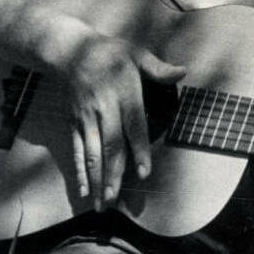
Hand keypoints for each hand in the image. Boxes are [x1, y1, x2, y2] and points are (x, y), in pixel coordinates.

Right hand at [57, 30, 185, 207]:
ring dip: (96, 179)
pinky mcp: (74, 123)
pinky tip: (84, 190)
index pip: (132, 125)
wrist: (70, 51)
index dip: (138, 149)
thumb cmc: (110, 53)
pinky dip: (79, 171)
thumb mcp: (136, 53)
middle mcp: (103, 108)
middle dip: (113, 173)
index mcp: (122, 93)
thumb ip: (158, 68)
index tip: (143, 172)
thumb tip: (183, 72)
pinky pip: (77, 150)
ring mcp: (86, 118)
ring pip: (91, 153)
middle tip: (116, 199)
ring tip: (102, 203)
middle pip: (109, 145)